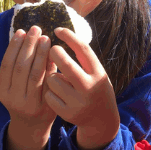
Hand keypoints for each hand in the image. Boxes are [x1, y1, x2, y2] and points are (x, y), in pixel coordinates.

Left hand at [0, 26, 56, 149]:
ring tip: (26, 30)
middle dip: (30, 47)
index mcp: (37, 105)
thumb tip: (54, 52)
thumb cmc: (49, 109)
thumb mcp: (57, 96)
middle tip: (37, 30)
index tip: (48, 40)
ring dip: (19, 46)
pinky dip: (10, 51)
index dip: (42, 56)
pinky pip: (4, 68)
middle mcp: (19, 102)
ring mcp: (7, 97)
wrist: (30, 124)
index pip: (38, 76)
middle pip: (23, 69)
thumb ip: (54, 77)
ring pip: (11, 66)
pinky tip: (17, 38)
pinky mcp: (0, 92)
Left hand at [46, 27, 119, 149]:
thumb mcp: (97, 73)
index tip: (58, 29)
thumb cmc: (95, 89)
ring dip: (51, 76)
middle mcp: (90, 87)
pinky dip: (50, 92)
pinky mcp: (68, 113)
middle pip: (66, 64)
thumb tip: (62, 35)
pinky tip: (58, 95)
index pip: (83, 50)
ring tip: (59, 81)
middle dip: (54, 53)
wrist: (102, 120)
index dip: (69, 37)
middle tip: (51, 49)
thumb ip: (83, 59)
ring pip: (53, 80)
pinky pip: (49, 95)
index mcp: (99, 74)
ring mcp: (79, 102)